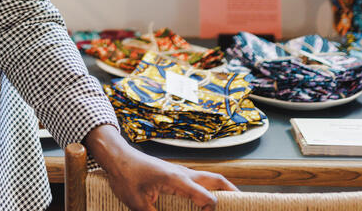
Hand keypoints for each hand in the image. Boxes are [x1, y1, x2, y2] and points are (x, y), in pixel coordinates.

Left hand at [84, 124, 236, 210]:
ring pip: (209, 178)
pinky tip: (208, 202)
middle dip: (233, 194)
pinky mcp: (175, 174)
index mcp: (177, 179)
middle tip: (246, 207)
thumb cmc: (125, 176)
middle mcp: (183, 173)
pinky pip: (199, 180)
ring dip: (223, 190)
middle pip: (216, 181)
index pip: (208, 198)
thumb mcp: (138, 204)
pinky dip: (210, 189)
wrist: (115, 156)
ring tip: (233, 206)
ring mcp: (180, 171)